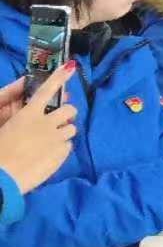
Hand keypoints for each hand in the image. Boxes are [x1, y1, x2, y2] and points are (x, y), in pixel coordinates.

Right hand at [0, 66, 78, 191]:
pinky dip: (61, 148)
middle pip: (69, 109)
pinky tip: (49, 155)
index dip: (59, 77)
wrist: (2, 179)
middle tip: (58, 120)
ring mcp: (57, 139)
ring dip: (64, 131)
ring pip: (72, 128)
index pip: (46, 91)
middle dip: (66, 113)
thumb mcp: (5, 128)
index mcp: (28, 115)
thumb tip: (32, 117)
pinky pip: (68, 146)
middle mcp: (47, 123)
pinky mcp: (62, 155)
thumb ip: (21, 120)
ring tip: (51, 140)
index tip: (70, 67)